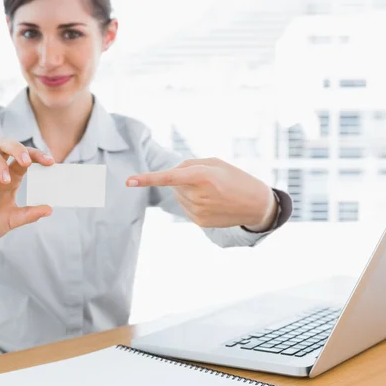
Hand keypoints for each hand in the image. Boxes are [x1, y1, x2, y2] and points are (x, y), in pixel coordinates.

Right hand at [0, 137, 54, 250]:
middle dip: (17, 148)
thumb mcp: (13, 220)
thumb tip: (49, 210)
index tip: (50, 161)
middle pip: (5, 145)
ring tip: (6, 180)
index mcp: (11, 176)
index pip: (24, 158)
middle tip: (27, 161)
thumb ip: (30, 214)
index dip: (36, 155)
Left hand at [126, 158, 276, 228]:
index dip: (147, 178)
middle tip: (207, 180)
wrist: (256, 205)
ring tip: (212, 192)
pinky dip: (193, 202)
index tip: (129, 182)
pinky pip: (185, 207)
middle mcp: (197, 195)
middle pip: (174, 184)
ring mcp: (198, 211)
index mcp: (202, 177)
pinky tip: (212, 203)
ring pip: (178, 196)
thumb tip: (171, 175)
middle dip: (184, 179)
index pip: (169, 177)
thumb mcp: (216, 163)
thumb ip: (189, 164)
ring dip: (188, 191)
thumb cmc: (235, 178)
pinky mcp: (199, 222)